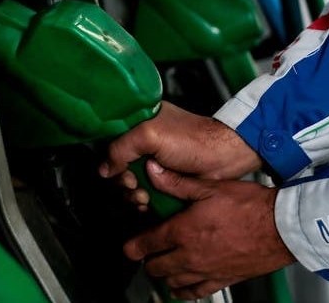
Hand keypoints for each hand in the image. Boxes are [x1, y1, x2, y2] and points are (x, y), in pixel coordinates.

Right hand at [100, 102, 261, 208]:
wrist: (223, 157)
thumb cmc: (193, 140)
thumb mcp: (150, 135)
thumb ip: (121, 148)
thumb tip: (104, 169)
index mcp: (139, 124)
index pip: (110, 141)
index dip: (110, 158)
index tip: (118, 169)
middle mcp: (144, 144)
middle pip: (117, 168)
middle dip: (122, 181)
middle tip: (134, 184)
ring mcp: (153, 164)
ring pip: (128, 185)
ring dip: (131, 195)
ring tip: (144, 196)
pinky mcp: (163, 182)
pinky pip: (143, 196)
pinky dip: (142, 203)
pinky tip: (148, 205)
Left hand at [124, 160, 293, 299]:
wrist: (281, 228)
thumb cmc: (250, 205)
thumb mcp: (211, 186)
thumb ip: (177, 183)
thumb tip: (153, 170)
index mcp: (183, 231)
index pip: (146, 244)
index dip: (133, 246)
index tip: (129, 247)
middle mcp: (190, 256)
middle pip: (156, 267)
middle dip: (148, 261)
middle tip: (149, 252)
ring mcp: (205, 271)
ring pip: (173, 283)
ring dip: (165, 275)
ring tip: (165, 266)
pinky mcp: (222, 280)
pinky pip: (195, 293)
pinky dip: (185, 292)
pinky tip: (183, 287)